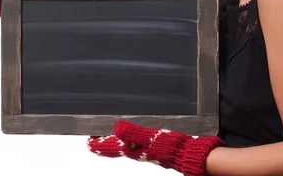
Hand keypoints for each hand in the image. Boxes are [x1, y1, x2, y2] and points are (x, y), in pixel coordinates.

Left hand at [87, 120, 222, 175]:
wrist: (194, 155)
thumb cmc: (174, 148)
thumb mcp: (152, 138)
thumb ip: (135, 133)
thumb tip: (116, 128)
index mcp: (137, 148)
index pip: (114, 146)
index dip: (101, 144)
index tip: (88, 141)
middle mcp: (141, 150)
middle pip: (119, 147)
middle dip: (106, 143)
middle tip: (94, 140)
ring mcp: (150, 149)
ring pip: (129, 145)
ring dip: (118, 141)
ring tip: (108, 137)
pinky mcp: (159, 146)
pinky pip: (141, 141)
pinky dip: (134, 138)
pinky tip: (136, 134)